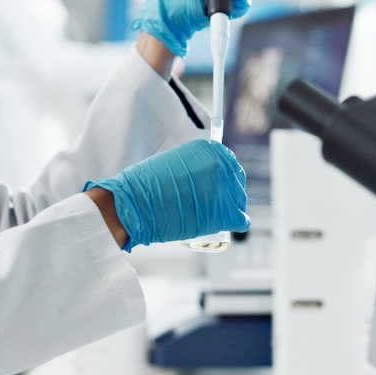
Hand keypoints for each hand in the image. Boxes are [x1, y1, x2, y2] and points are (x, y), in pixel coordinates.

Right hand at [84, 139, 248, 251]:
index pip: (228, 161)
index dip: (223, 175)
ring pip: (239, 200)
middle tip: (214, 203)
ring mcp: (223, 189)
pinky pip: (241, 220)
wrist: (134, 204)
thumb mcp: (171, 162)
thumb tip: (202, 175)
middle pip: (236, 180)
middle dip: (228, 191)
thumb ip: (192, 164)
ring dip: (231, 207)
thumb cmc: (145, 185)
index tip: (217, 184)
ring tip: (215, 215)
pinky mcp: (223, 214)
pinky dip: (235, 223)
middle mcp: (220, 165)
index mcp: (207, 149)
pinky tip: (226, 225)